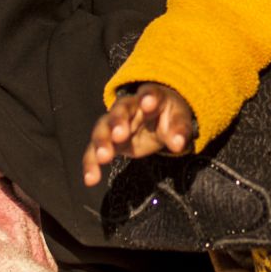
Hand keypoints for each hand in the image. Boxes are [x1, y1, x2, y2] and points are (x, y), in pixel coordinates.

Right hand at [81, 82, 195, 185]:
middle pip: (120, 110)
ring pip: (103, 128)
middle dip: (118, 121)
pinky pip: (95, 150)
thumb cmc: (169, 116)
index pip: (150, 93)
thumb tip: (178, 144)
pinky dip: (91, 163)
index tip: (148, 103)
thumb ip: (179, 131)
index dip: (149, 97)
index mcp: (151, 97)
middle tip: (119, 135)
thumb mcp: (180, 121)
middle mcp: (129, 107)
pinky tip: (91, 178)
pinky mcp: (108, 141)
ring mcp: (115, 123)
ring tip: (104, 158)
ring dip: (102, 142)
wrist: (157, 119)